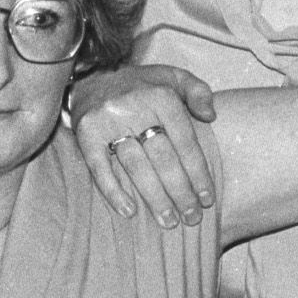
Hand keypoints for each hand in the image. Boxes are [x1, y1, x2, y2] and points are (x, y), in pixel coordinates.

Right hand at [70, 65, 219, 224]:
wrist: (91, 76)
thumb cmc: (140, 85)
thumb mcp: (172, 77)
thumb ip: (197, 91)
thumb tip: (211, 115)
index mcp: (161, 96)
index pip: (185, 142)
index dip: (198, 173)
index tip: (207, 199)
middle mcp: (135, 107)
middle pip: (163, 158)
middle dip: (180, 192)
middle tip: (192, 217)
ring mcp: (108, 122)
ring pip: (136, 166)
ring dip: (154, 197)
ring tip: (168, 221)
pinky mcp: (86, 134)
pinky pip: (100, 167)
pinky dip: (113, 191)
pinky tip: (128, 211)